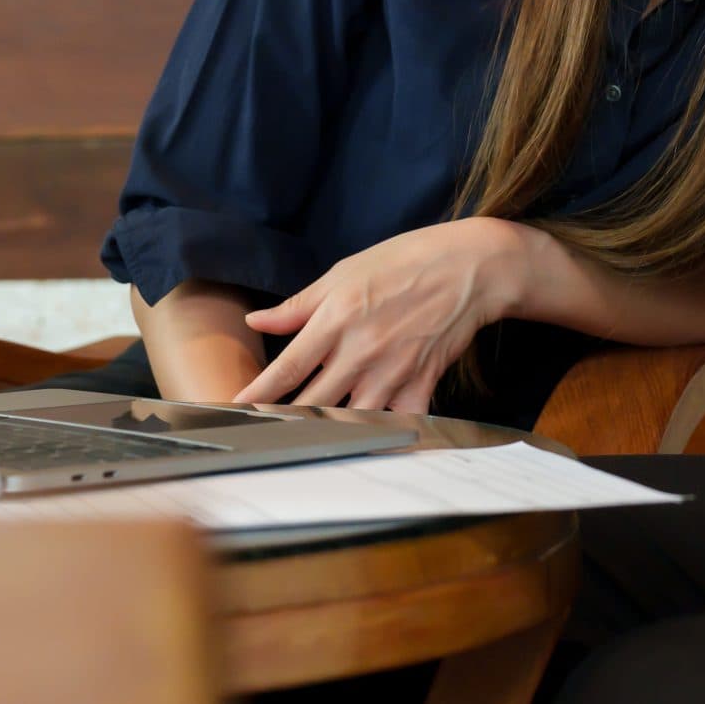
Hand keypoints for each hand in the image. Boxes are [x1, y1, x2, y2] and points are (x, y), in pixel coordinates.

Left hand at [233, 219, 531, 412]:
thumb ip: (298, 305)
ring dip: (328, 431)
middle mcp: (360, 350)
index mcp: (336, 319)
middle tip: (264, 432)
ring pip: (350, 419)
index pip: (288, 366)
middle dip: (285, 421)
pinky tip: (369, 442)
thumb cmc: (404, 262)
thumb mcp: (343, 273)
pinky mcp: (421, 383)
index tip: (237, 409)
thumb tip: (257, 320)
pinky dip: (385, 435)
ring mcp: (392, 371)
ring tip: (306, 441)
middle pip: (312, 402)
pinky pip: (399, 422)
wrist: (468, 267)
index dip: (259, 392)